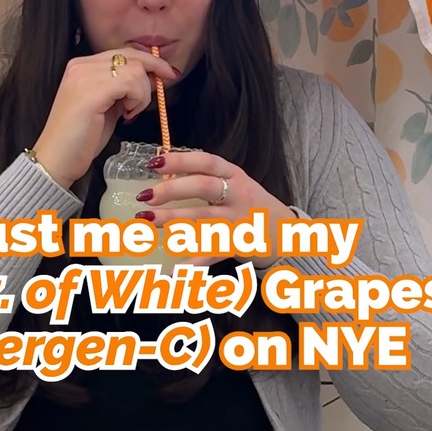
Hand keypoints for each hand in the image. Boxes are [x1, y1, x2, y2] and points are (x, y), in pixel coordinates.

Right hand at [32, 46, 179, 190]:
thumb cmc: (81, 140)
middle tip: (163, 88)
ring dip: (142, 93)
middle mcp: (80, 66)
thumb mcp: (106, 107)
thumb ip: (122, 91)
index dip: (148, 61)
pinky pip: (130, 83)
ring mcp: (83, 77)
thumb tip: (150, 80)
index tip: (166, 74)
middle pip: (131, 56)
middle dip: (153, 71)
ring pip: (134, 69)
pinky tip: (127, 115)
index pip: (122, 52)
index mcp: (81, 66)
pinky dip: (137, 99)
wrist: (56, 161)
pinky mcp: (90, 92)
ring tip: (130, 113)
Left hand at [138, 149, 296, 266]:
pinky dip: (193, 263)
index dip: (180, 160)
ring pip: (204, 218)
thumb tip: (162, 173)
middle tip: (146, 197)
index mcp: (233, 175)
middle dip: (173, 190)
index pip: (206, 162)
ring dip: (174, 219)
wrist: (285, 233)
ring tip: (146, 221)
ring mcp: (238, 220)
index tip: (153, 163)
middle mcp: (237, 195)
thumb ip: (205, 178)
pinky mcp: (237, 245)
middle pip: (204, 186)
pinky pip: (212, 253)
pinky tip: (172, 270)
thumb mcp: (233, 185)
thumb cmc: (250, 205)